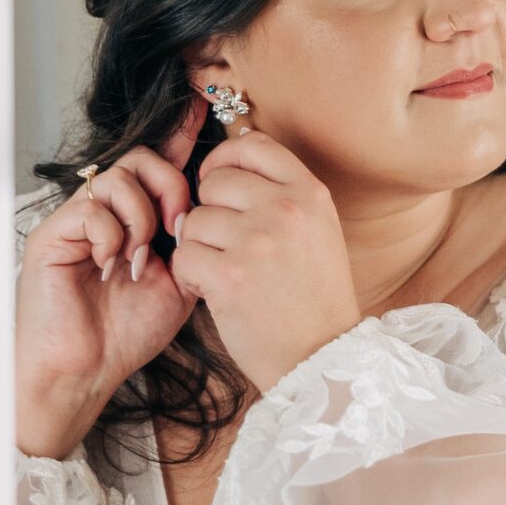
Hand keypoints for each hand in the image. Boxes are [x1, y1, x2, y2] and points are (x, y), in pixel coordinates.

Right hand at [15, 101, 203, 459]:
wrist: (85, 372)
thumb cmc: (126, 333)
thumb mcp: (181, 284)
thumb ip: (196, 244)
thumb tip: (220, 208)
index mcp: (137, 219)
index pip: (160, 163)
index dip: (182, 135)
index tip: (207, 109)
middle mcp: (105, 211)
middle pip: (143, 159)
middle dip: (172, 187)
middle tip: (179, 228)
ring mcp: (77, 220)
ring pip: (118, 178)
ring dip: (142, 216)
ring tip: (141, 258)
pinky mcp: (53, 234)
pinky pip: (91, 208)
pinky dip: (112, 235)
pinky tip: (112, 266)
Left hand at [167, 128, 360, 394]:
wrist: (322, 359)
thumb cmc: (315, 300)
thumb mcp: (318, 233)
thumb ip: (282, 197)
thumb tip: (226, 166)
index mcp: (311, 194)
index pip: (252, 145)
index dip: (224, 160)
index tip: (217, 184)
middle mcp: (286, 209)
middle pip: (215, 182)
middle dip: (209, 211)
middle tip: (224, 244)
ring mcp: (257, 240)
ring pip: (193, 220)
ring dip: (198, 247)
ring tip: (224, 272)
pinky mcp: (229, 274)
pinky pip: (183, 256)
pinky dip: (190, 277)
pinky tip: (213, 292)